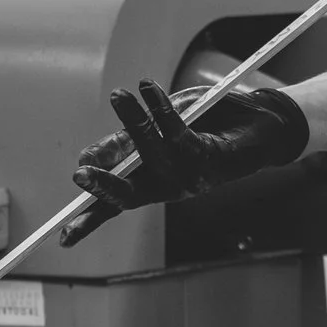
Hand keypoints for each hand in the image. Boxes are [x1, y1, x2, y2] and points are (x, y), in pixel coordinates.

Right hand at [72, 82, 310, 213]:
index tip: (64, 238)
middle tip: (80, 175)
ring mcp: (191, 176)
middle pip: (131, 195)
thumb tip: (89, 156)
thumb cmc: (209, 124)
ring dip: (135, 122)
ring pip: (153, 155)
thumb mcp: (161, 129)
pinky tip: (148, 89)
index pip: (118, 204)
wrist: (262, 122)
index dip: (91, 219)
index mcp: (155, 184)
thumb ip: (129, 142)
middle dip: (105, 187)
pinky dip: (162, 109)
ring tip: (119, 96)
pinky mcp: (210, 156)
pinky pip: (178, 131)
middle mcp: (171, 187)